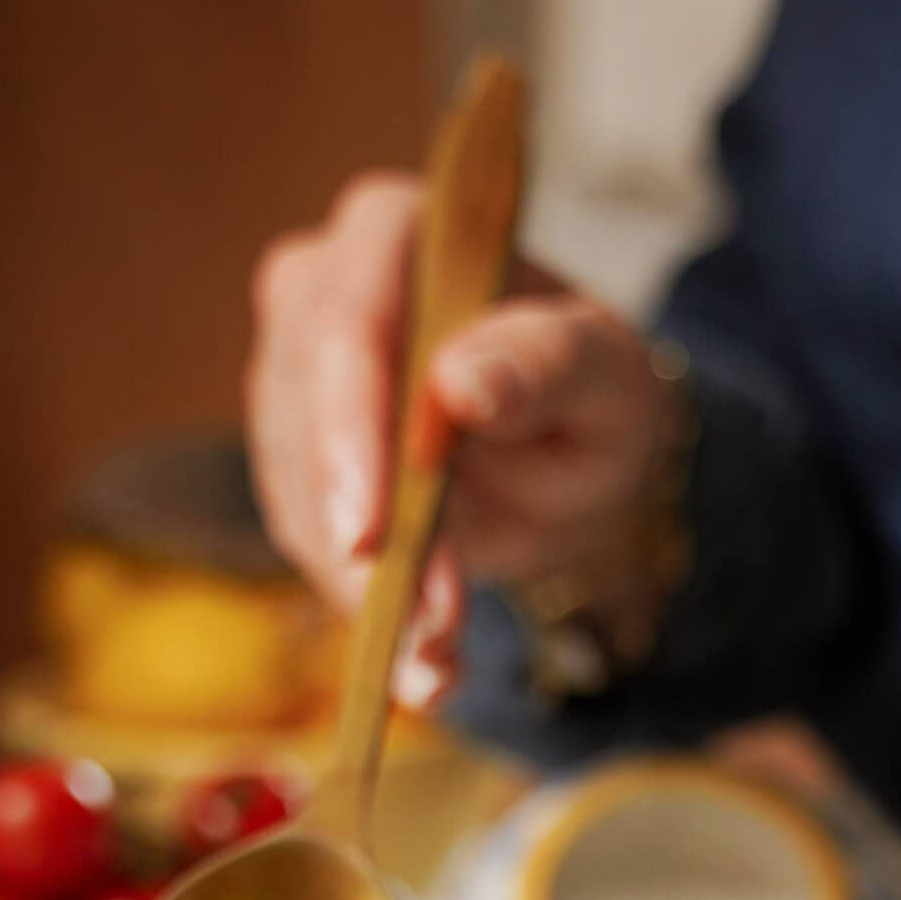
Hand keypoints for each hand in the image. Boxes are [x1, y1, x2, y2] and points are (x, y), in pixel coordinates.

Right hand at [246, 172, 671, 707]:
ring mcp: (292, 383)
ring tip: (440, 659)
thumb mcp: (608, 376)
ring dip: (368, 594)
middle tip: (432, 628)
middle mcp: (319, 294)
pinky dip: (369, 615)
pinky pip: (311, 547)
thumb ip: (547, 366)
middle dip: (367, 541)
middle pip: (304, 422)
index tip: (370, 535)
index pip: (346, 327)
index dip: (349, 432)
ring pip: (298, 499)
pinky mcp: (293, 467)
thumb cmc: (590, 392)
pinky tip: (427, 663)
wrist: (566, 448)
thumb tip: (461, 383)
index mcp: (396, 236)